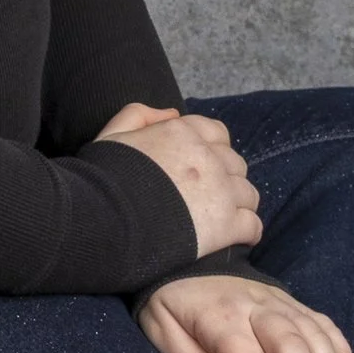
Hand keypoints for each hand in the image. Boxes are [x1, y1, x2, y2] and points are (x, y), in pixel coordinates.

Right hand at [92, 101, 261, 255]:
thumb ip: (139, 115)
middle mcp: (207, 157)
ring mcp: (219, 191)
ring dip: (238, 205)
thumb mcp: (112, 135)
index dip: (211, 150)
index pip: (216, 133)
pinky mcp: (225, 225)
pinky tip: (238, 239)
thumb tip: (172, 113)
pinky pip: (253, 226)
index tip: (202, 166)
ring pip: (248, 194)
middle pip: (235, 164)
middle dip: (226, 178)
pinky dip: (248, 233)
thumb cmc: (101, 179)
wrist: (101, 220)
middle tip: (209, 197)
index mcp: (182, 133)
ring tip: (223, 219)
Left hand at [136, 270, 353, 352]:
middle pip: (290, 345)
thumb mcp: (164, 334)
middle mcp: (258, 306)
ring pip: (315, 335)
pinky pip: (324, 325)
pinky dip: (340, 351)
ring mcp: (281, 302)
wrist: (183, 260)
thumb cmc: (173, 303)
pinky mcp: (294, 305)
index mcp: (222, 315)